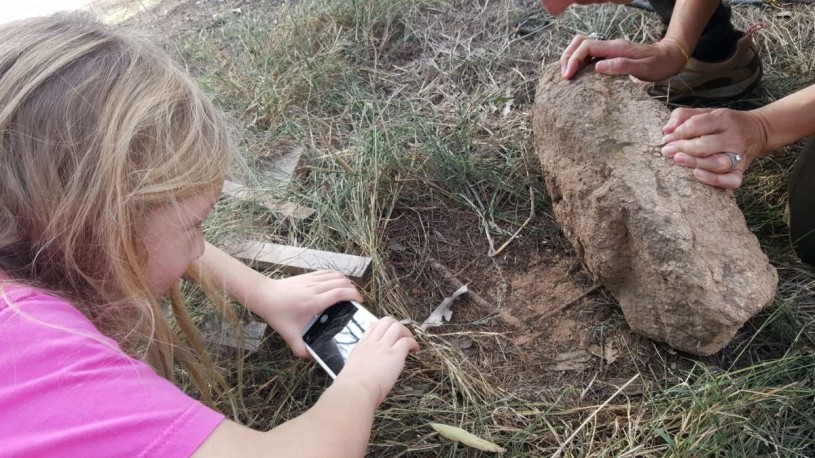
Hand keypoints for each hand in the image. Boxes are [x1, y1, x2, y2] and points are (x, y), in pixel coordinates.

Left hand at [253, 271, 362, 357]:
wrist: (264, 296)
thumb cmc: (277, 314)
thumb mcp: (289, 335)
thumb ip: (300, 349)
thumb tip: (312, 358)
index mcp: (314, 302)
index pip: (340, 293)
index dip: (353, 295)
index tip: (359, 301)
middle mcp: (315, 288)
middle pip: (341, 282)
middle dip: (353, 289)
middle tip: (355, 300)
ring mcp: (311, 280)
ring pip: (336, 275)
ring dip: (346, 282)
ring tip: (348, 292)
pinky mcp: (308, 275)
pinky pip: (327, 272)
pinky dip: (336, 276)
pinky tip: (337, 283)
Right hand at [338, 317, 418, 406]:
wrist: (356, 389)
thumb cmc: (352, 386)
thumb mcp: (351, 367)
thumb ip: (359, 361)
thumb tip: (363, 364)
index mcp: (362, 346)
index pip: (373, 326)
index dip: (383, 326)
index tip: (388, 333)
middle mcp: (373, 342)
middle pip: (386, 321)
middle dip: (396, 325)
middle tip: (402, 336)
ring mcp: (384, 346)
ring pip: (397, 327)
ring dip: (406, 333)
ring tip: (410, 342)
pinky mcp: (395, 354)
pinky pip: (407, 341)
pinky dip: (413, 343)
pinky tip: (415, 350)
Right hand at [560, 36, 687, 80]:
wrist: (670, 58)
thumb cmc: (659, 65)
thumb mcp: (644, 69)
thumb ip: (621, 66)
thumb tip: (598, 66)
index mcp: (615, 47)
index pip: (587, 46)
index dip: (574, 59)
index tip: (568, 76)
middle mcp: (610, 45)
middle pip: (580, 42)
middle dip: (567, 56)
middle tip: (564, 76)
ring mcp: (609, 49)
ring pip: (582, 47)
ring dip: (571, 58)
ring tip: (568, 75)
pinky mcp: (609, 55)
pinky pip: (588, 55)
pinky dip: (578, 62)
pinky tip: (577, 75)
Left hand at [661, 107, 768, 188]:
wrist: (758, 131)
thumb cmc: (723, 124)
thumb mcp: (706, 112)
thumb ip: (684, 116)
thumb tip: (666, 129)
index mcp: (723, 119)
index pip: (697, 125)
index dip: (679, 132)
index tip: (668, 138)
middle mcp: (733, 137)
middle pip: (705, 146)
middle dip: (683, 148)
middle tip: (667, 151)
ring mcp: (738, 155)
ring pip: (716, 163)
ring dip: (694, 163)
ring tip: (678, 159)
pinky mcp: (741, 170)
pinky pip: (730, 180)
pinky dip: (715, 180)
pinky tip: (697, 174)